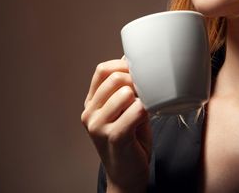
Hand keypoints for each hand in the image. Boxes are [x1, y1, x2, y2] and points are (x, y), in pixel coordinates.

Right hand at [81, 59, 151, 192]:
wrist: (127, 177)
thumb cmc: (130, 142)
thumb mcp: (125, 110)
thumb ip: (126, 88)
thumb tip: (130, 60)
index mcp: (91, 104)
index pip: (102, 71)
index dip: (123, 66)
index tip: (139, 73)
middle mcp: (90, 113)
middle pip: (114, 78)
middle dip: (136, 81)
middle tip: (148, 93)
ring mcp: (98, 126)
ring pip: (125, 93)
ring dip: (142, 98)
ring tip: (146, 109)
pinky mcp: (114, 137)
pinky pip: (135, 111)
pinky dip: (146, 109)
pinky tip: (148, 117)